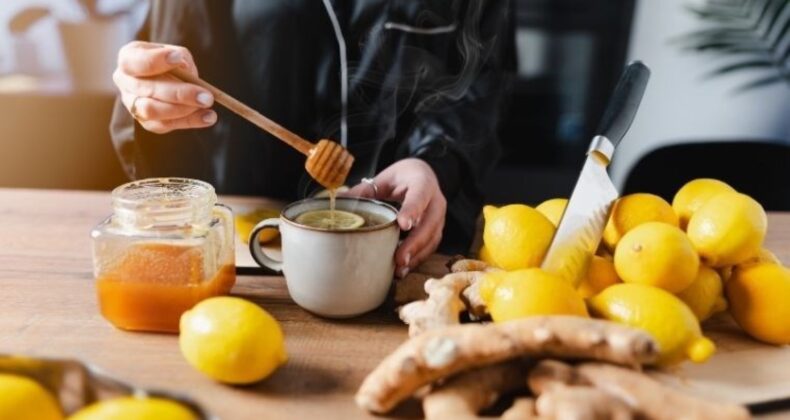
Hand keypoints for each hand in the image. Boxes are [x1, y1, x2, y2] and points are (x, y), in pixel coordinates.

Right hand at [113, 41, 216, 133]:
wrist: (165, 79)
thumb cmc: (169, 62)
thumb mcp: (174, 53)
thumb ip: (179, 57)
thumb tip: (186, 70)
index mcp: (128, 59)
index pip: (135, 62)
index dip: (155, 60)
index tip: (178, 58)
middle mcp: (125, 83)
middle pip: (147, 90)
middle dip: (179, 93)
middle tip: (206, 96)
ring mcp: (133, 104)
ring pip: (153, 111)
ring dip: (182, 109)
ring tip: (206, 104)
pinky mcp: (146, 122)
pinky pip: (165, 125)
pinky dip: (189, 121)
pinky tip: (209, 117)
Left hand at [347, 158, 446, 277]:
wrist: (423, 175)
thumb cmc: (403, 177)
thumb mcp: (385, 178)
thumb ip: (365, 190)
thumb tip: (339, 200)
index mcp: (423, 182)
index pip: (420, 196)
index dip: (412, 211)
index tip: (403, 225)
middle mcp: (436, 200)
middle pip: (430, 224)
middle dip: (415, 243)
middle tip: (399, 259)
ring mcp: (439, 216)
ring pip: (433, 238)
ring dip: (417, 256)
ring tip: (399, 270)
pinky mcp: (436, 229)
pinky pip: (431, 246)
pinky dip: (418, 258)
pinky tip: (403, 268)